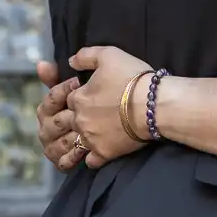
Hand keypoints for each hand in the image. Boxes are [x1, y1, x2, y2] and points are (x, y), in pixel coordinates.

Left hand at [40, 45, 155, 168]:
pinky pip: (90, 161)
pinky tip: (92, 156)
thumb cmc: (132, 78)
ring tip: (71, 147)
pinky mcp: (105, 152)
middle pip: (61, 123)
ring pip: (70, 146)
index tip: (81, 97)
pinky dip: (89, 159)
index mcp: (78, 97)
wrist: (154, 104)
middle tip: (70, 122)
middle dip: (63, 122)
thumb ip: (86, 56)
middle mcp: (79, 120)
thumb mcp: (109, 55)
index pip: (63, 98)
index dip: (70, 97)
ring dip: (69, 146)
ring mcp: (91, 138)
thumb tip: (71, 61)